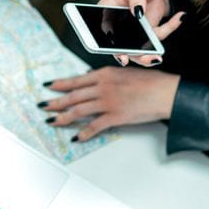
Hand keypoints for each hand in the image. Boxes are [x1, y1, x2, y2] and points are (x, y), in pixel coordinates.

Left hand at [41, 67, 179, 141]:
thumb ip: (107, 77)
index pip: (76, 80)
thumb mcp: (124, 72)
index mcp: (104, 74)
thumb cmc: (149, 81)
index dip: (60, 84)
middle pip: (73, 96)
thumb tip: (94, 81)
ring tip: (53, 122)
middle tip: (44, 106)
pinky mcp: (115, 117)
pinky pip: (94, 126)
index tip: (49, 87)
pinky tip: (77, 137)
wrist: (164, 92)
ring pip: (78, 111)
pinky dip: (84, 133)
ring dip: (63, 117)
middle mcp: (102, 87)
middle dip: (56, 102)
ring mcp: (107, 102)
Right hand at [100, 0, 183, 65]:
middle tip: (127, 60)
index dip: (107, 40)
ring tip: (156, 58)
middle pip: (118, 45)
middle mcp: (119, 26)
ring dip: (146, 56)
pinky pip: (158, 37)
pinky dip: (171, 27)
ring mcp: (133, 33)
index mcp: (108, 10)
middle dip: (124, 55)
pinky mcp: (149, 34)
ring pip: (137, 50)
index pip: (104, 26)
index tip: (116, 48)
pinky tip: (180, 16)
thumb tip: (138, 11)